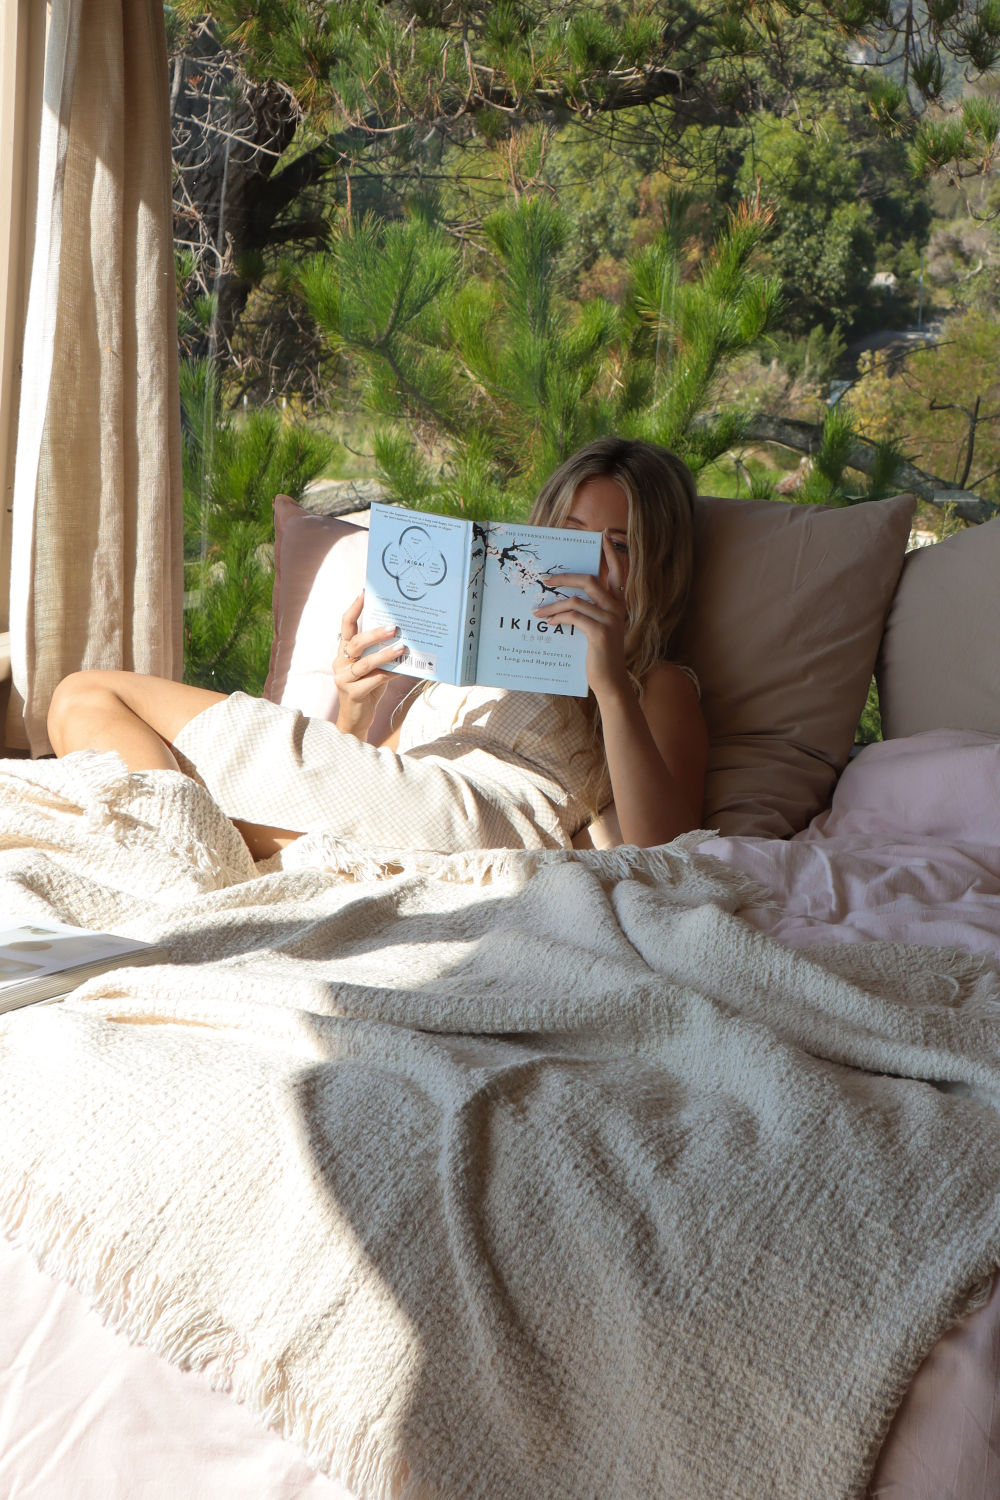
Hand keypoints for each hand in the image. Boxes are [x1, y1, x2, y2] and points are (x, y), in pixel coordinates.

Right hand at [334, 593, 407, 738]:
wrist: (356, 720)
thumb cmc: (368, 689)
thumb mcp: (372, 668)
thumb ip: (379, 653)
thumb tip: (404, 636)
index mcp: (344, 652)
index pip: (346, 625)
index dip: (355, 609)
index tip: (364, 593)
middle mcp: (341, 662)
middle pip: (355, 642)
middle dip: (375, 633)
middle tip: (395, 627)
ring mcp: (344, 678)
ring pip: (365, 662)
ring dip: (384, 654)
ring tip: (401, 648)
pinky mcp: (353, 693)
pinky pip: (373, 680)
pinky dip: (388, 674)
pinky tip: (401, 670)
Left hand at [533, 533, 628, 699]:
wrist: (610, 680)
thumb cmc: (599, 653)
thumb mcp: (597, 627)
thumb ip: (589, 610)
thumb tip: (566, 596)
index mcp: (619, 602)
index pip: (617, 571)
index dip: (610, 553)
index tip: (604, 535)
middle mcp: (617, 607)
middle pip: (589, 579)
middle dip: (564, 576)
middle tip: (545, 577)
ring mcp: (610, 619)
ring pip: (576, 599)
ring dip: (552, 603)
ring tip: (537, 610)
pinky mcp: (600, 632)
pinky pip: (573, 617)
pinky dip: (557, 618)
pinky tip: (548, 622)